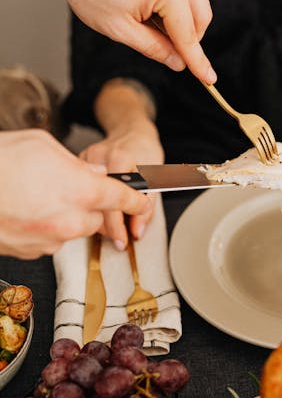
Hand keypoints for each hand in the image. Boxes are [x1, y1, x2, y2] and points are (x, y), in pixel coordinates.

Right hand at [0, 130, 150, 258]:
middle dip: (89, 205)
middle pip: (97, 218)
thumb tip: (91, 173)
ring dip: (63, 215)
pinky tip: (23, 208)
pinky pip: (48, 239)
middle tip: (66, 186)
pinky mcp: (31, 252)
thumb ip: (75, 162)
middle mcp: (69, 221)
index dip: (136, 197)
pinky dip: (43, 226)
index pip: (122, 197)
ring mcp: (49, 240)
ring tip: (34, 194)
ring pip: (71, 230)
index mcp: (80, 191)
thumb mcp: (41, 145)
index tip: (143, 199)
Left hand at [55, 0, 216, 83]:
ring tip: (150, 22)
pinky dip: (178, 5)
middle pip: (201, 18)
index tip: (209, 79)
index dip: (198, 61)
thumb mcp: (119, 29)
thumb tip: (179, 63)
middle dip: (189, 39)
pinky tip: (153, 7)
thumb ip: (155, 48)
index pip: (188, 34)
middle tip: (164, 48)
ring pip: (197, 3)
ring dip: (183, 21)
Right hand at [80, 118, 163, 247]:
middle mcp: (98, 157)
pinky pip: (80, 190)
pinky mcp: (77, 163)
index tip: (122, 241)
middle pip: (95, 202)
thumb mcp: (156, 176)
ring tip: (112, 225)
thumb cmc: (145, 151)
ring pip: (84, 198)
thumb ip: (147, 205)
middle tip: (119, 237)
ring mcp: (84, 159)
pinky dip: (90, 203)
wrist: (131, 131)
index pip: (113, 200)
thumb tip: (137, 231)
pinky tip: (100, 208)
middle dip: (106, 226)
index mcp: (120, 157)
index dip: (117, 226)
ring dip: (98, 216)